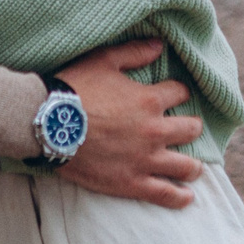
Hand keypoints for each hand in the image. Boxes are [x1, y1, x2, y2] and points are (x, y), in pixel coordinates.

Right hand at [55, 39, 201, 208]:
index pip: (181, 93)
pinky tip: (187, 197)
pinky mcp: (131, 182)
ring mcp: (145, 159)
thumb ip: (134, 52)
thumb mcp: (104, 60)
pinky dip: (180, 197)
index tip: (176, 95)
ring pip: (186, 166)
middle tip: (189, 129)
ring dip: (193, 165)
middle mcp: (155, 130)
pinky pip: (165, 194)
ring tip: (194, 167)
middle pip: (191, 129)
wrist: (49, 124)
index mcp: (150, 100)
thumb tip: (160, 45)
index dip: (179, 92)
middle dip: (192, 127)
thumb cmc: (74, 88)